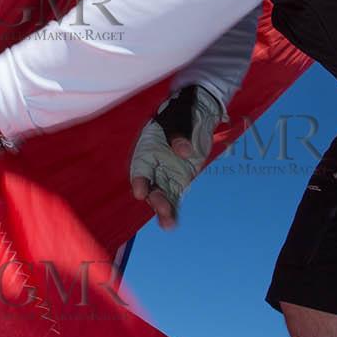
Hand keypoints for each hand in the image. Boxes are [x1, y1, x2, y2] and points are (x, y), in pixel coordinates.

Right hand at [129, 85, 222, 229]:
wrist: (196, 112)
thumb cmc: (182, 111)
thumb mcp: (180, 117)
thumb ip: (179, 133)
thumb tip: (183, 150)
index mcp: (147, 148)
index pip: (140, 166)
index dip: (139, 179)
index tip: (140, 191)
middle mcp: (154, 164)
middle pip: (150, 185)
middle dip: (154, 197)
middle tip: (162, 206)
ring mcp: (166, 173)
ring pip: (161, 195)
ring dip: (163, 209)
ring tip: (167, 224)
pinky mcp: (180, 180)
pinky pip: (174, 197)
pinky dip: (173, 210)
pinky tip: (170, 224)